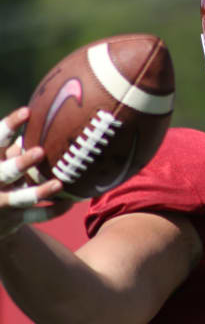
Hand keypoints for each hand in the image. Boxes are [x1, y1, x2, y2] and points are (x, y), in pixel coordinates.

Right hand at [0, 107, 71, 239]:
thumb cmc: (0, 176)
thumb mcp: (0, 160)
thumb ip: (15, 145)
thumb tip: (45, 111)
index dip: (10, 125)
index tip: (27, 111)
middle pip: (6, 172)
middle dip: (21, 162)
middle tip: (39, 151)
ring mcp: (3, 202)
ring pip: (21, 198)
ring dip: (40, 191)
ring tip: (58, 183)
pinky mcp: (14, 219)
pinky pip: (36, 216)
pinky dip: (53, 211)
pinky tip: (70, 202)